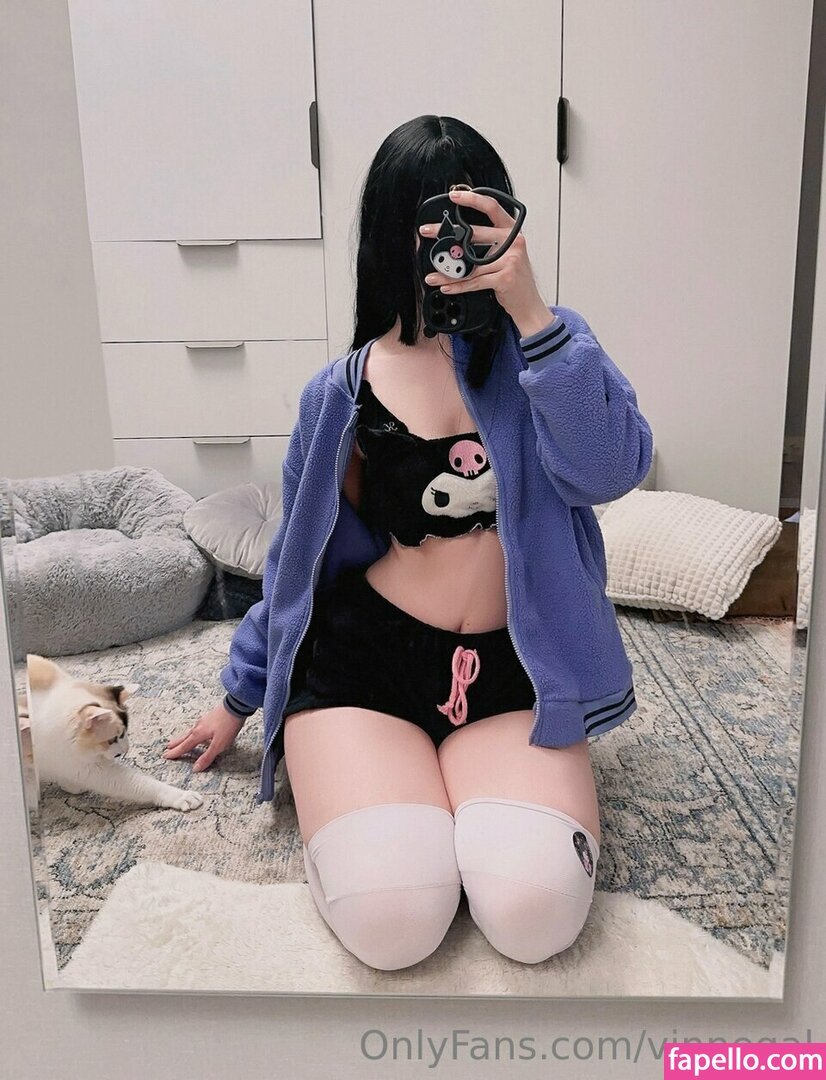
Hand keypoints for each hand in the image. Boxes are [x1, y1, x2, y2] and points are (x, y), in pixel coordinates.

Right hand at [162, 702, 244, 772]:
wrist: (236, 705)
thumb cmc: (228, 725)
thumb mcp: (219, 745)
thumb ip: (207, 757)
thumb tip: (196, 768)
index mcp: (198, 734)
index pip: (185, 746)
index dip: (176, 753)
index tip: (166, 756)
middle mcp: (198, 726)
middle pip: (185, 737)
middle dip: (176, 744)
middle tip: (167, 748)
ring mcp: (204, 720)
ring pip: (190, 731)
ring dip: (183, 737)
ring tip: (179, 740)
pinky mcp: (211, 716)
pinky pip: (197, 727)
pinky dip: (193, 731)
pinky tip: (198, 731)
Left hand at [419, 188, 553, 335]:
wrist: (528, 303)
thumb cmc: (513, 278)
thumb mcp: (505, 255)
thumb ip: (488, 244)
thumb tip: (456, 240)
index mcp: (511, 231)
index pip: (492, 207)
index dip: (473, 199)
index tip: (454, 196)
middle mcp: (513, 242)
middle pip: (474, 233)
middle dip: (446, 233)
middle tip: (428, 231)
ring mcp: (510, 260)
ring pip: (470, 264)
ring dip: (448, 271)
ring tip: (433, 274)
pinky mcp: (505, 278)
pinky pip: (475, 281)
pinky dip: (458, 286)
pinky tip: (447, 286)